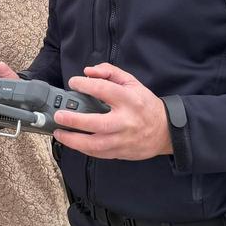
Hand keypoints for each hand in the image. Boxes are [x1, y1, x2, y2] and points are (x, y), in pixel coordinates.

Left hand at [52, 64, 171, 160]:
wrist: (165, 131)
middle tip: (59, 115)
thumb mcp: (132, 83)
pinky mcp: (121, 152)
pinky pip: (98, 153)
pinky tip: (72, 142)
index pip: (104, 90)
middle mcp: (126, 121)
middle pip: (97, 123)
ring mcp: (123, 139)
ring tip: (59, 133)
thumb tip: (88, 71)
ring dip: (74, 140)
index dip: (85, 85)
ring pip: (95, 144)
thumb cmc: (145, 105)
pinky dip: (83, 148)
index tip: (73, 83)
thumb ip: (110, 73)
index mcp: (129, 100)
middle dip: (75, 120)